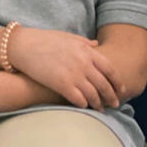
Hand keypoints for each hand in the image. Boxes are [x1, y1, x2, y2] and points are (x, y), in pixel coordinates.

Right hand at [8, 26, 122, 111]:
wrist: (24, 46)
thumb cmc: (45, 40)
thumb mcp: (68, 37)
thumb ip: (84, 43)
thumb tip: (96, 45)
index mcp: (87, 51)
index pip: (110, 69)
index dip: (118, 82)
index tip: (121, 89)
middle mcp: (84, 63)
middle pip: (104, 84)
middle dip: (112, 96)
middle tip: (115, 104)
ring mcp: (74, 75)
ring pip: (93, 95)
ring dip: (99, 104)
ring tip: (101, 109)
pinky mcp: (62, 85)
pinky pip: (79, 100)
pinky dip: (84, 105)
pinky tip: (85, 107)